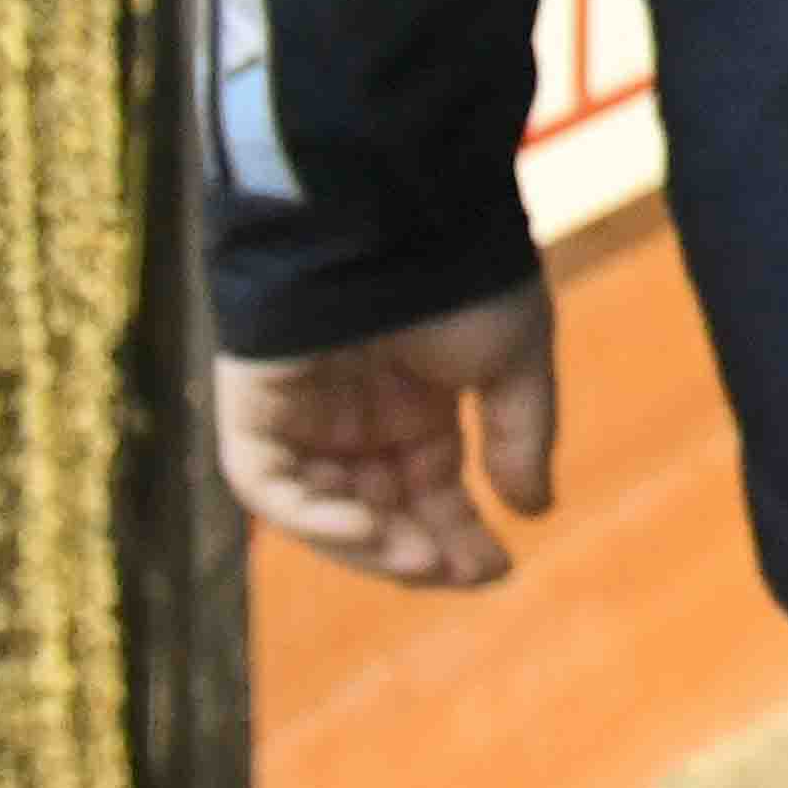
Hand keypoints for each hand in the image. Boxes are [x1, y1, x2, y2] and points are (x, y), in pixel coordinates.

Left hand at [216, 282, 559, 590]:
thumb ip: (520, 436)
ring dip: (366, 545)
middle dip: (416, 550)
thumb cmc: (459, 277)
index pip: (429, 492)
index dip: (459, 536)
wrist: (394, 213)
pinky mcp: (253, 410)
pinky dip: (309, 516)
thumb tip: (534, 512)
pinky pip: (268, 485)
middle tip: (458, 574)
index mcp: (414, 405)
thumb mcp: (515, 360)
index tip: (497, 569)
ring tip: (419, 561)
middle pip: (377, 512)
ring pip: (322, 509)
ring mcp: (301, 417)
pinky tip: (365, 530)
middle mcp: (354, 420)